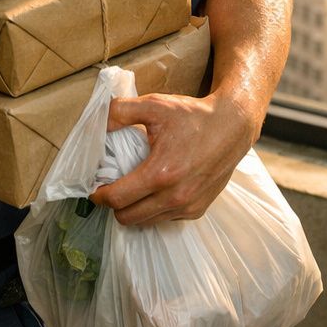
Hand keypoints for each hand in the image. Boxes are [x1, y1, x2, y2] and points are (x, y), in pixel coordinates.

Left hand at [88, 91, 258, 225]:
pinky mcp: (198, 209)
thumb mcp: (155, 105)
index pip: (117, 198)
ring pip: (146, 221)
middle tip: (111, 189)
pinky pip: (165, 218)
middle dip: (114, 206)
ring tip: (131, 190)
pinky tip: (153, 191)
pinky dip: (154, 210)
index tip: (93, 189)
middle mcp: (175, 196)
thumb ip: (120, 112)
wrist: (232, 126)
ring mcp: (188, 206)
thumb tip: (97, 124)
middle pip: (128, 217)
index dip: (99, 196)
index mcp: (160, 174)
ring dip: (134, 210)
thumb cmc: (193, 116)